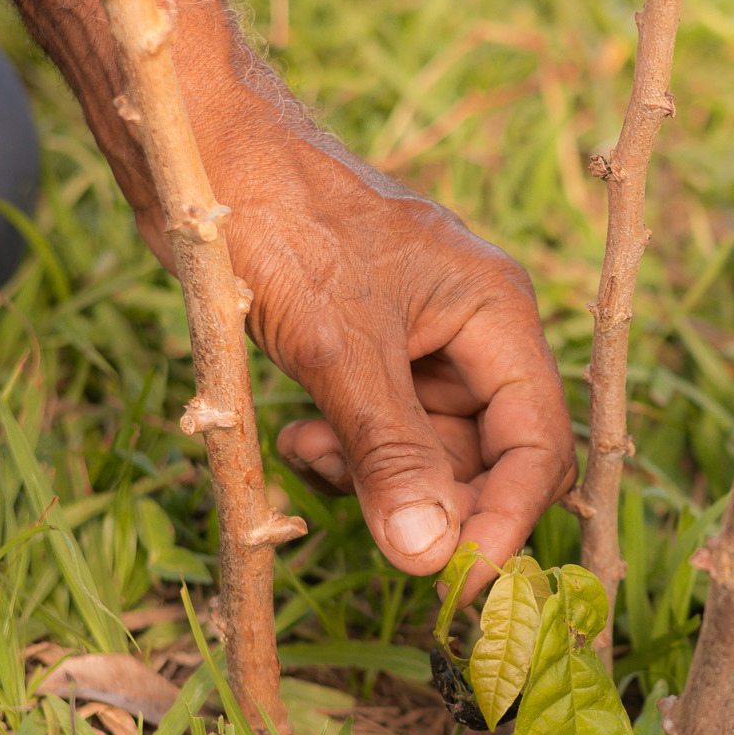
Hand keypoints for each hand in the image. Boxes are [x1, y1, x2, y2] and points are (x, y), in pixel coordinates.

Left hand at [169, 109, 575, 587]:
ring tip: (312, 452)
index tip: (461, 582)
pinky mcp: (369, 352)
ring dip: (379, 475)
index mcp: (496, 312)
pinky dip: (348, 453)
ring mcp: (421, 342)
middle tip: (375, 525)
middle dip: (434, 497)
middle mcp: (473, 331)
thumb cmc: (280, 222)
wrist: (197, 152)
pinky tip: (300, 434)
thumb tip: (432, 556)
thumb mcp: (340, 350)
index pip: (536, 441)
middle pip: (489, 454)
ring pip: (430, 450)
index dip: (507, 516)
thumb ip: (392, 454)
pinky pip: (384, 432)